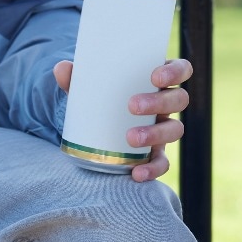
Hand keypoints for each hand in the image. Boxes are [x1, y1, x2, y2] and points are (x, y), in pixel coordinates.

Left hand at [55, 57, 190, 181]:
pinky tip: (136, 173)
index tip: (155, 77)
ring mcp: (163, 130)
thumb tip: (60, 68)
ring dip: (155, 134)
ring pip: (175, 130)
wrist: (96, 130)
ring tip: (130, 138)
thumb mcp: (89, 88)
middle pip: (178, 99)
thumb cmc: (100, 100)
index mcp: (157, 81)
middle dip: (159, 102)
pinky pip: (163, 163)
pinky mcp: (156, 154)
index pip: (181, 70)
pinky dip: (152, 169)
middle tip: (132, 106)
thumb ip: (76, 79)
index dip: (175, 72)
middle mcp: (166, 105)